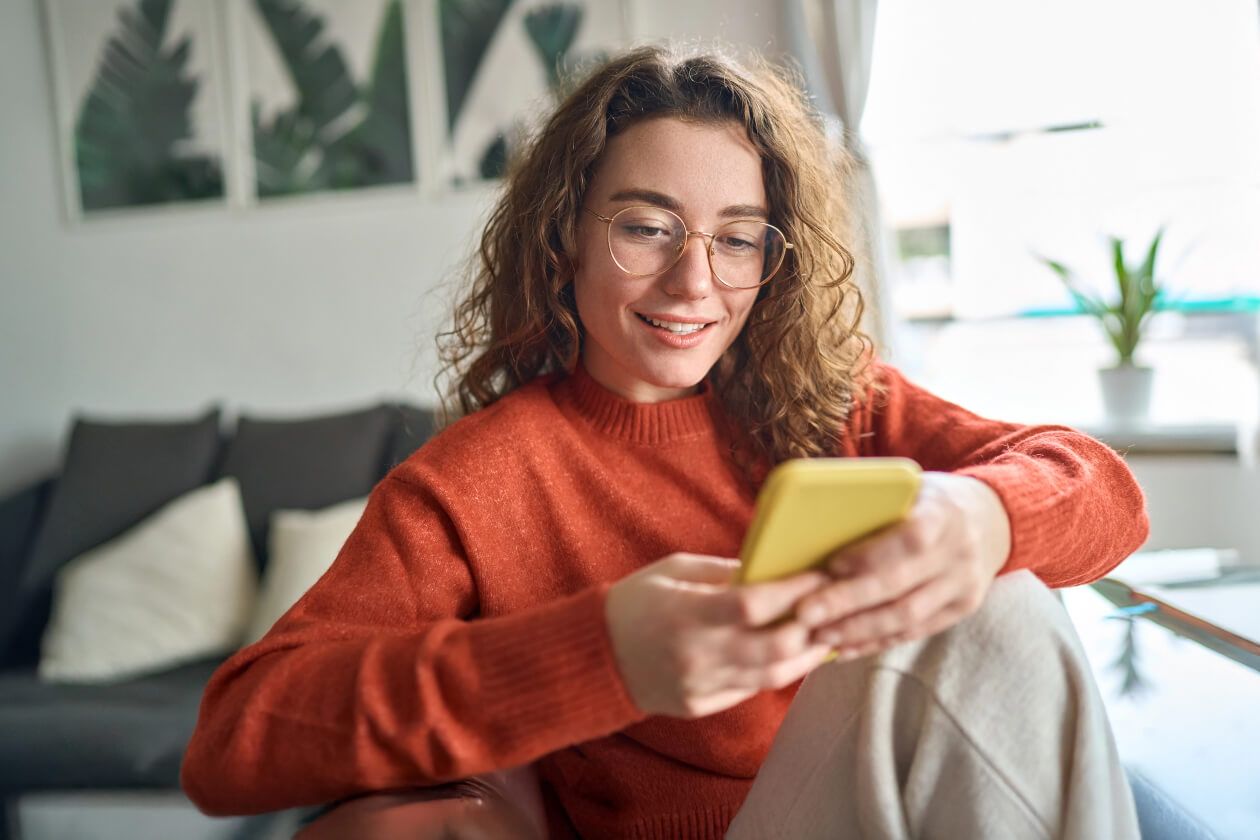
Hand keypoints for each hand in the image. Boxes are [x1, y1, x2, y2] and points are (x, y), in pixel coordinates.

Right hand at [605, 553, 833, 718]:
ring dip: (806, 656)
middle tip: (833, 608)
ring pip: (771, 676)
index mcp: (686, 614)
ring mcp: (699, 685)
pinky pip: (750, 690)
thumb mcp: (673, 570)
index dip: (794, 591)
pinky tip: (793, 655)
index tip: (820, 575)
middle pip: (774, 648)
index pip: (754, 604)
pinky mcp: (700, 705)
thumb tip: (772, 569)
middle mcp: (695, 654)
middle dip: (811, 627)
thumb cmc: (634, 602)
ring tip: (825, 635)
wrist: (594, 657)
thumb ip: (723, 572)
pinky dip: (776, 671)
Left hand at [794, 472, 1011, 659]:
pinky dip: (877, 641)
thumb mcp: (912, 487)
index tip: (832, 565)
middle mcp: (958, 553)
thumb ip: (877, 504)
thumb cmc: (931, 499)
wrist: (992, 519)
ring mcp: (964, 586)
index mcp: (943, 514)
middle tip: (805, 613)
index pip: (910, 539)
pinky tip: (845, 647)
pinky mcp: (961, 610)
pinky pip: (915, 632)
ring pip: (906, 617)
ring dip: (858, 630)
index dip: (870, 555)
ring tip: (819, 634)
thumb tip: (815, 524)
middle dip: (848, 602)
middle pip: (900, 586)